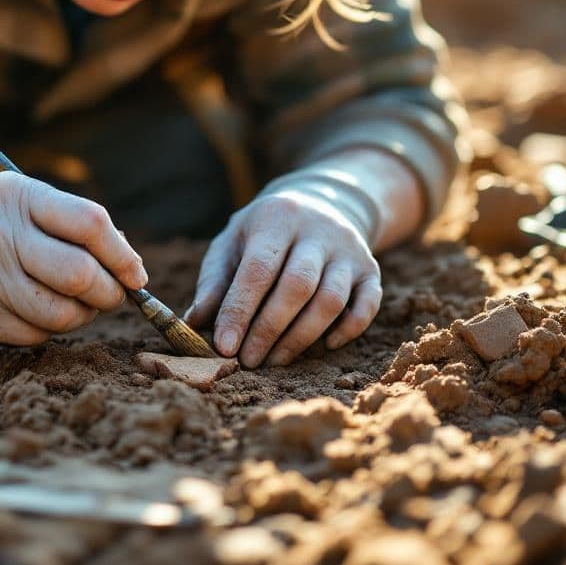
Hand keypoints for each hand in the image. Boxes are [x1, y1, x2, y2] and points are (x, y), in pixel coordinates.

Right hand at [0, 171, 147, 344]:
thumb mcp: (25, 201)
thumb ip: (76, 225)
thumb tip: (131, 270)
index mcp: (16, 195)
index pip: (89, 223)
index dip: (122, 254)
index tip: (135, 273)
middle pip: (80, 274)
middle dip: (109, 291)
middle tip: (111, 293)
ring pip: (62, 314)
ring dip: (82, 314)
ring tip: (75, 302)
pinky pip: (36, 336)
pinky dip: (49, 328)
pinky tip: (36, 309)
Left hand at [185, 175, 382, 366]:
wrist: (322, 202)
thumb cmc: (264, 232)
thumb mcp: (233, 241)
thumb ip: (214, 280)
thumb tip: (194, 322)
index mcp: (276, 217)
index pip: (258, 268)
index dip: (241, 309)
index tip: (225, 346)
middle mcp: (318, 230)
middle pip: (297, 286)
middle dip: (269, 329)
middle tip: (248, 361)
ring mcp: (349, 249)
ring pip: (331, 299)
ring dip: (302, 337)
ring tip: (274, 360)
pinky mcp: (371, 269)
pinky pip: (367, 305)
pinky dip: (348, 329)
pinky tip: (324, 345)